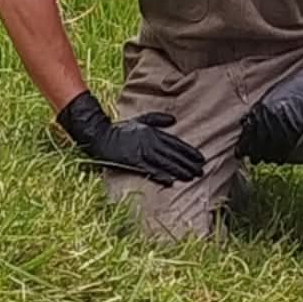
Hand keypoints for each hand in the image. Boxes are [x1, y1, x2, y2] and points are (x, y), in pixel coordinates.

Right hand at [56, 91, 205, 187]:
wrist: (101, 136)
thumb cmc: (121, 129)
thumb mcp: (140, 119)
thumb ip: (157, 119)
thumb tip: (174, 119)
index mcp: (153, 132)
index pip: (176, 143)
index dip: (189, 151)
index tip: (201, 158)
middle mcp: (150, 142)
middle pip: (174, 154)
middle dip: (189, 163)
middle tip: (201, 171)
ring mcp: (142, 152)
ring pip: (166, 163)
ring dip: (180, 170)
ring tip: (192, 176)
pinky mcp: (133, 162)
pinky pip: (151, 170)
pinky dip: (162, 176)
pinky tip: (172, 181)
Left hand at [236, 53, 302, 162]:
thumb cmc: (291, 88)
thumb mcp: (270, 96)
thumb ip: (258, 109)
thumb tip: (245, 122)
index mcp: (261, 107)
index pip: (248, 130)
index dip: (243, 143)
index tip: (239, 152)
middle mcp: (269, 115)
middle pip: (257, 139)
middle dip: (253, 152)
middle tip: (251, 160)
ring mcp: (283, 121)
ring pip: (271, 144)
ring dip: (266, 155)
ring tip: (263, 162)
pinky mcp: (297, 126)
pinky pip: (286, 145)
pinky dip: (281, 154)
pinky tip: (278, 160)